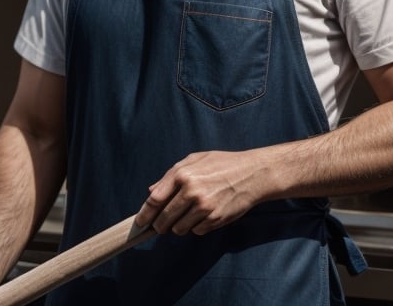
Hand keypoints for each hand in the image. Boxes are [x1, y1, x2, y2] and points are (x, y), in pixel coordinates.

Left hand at [135, 150, 265, 235]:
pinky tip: (204, 215)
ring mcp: (203, 207)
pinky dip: (196, 227)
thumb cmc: (222, 163)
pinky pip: (196, 231)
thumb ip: (171, 175)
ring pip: (179, 229)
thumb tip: (151, 192)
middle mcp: (191, 191)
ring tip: (188, 215)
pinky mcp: (215, 219)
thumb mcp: (195, 160)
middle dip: (160, 225)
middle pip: (164, 219)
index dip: (144, 214)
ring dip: (179, 226)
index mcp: (182, 174)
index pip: (155, 200)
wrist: (252, 174)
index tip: (140, 222)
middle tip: (161, 225)